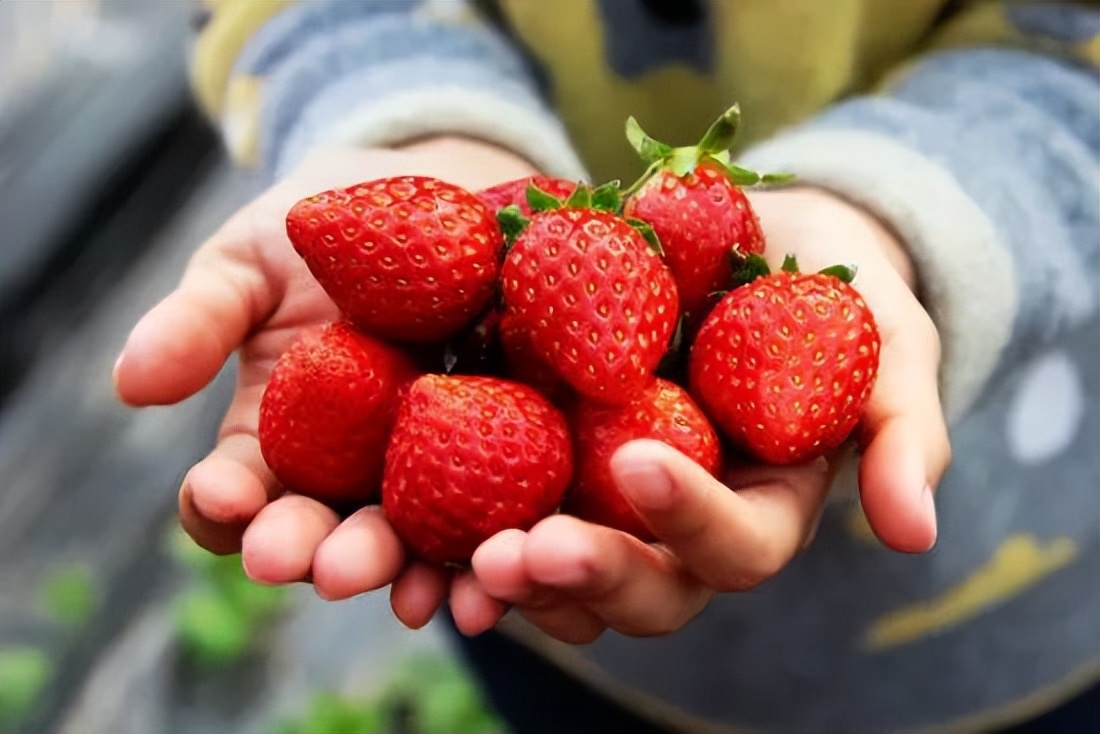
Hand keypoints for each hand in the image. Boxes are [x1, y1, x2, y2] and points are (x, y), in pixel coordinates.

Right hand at [113, 137, 538, 623]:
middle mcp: (343, 471)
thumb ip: (199, 320)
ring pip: (409, 537)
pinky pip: (494, 503)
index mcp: (271, 440)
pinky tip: (497, 561)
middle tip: (313, 567)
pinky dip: (491, 539)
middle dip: (315, 553)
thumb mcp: (248, 265)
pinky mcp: (500, 447)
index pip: (232, 495)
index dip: (220, 505)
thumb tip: (130, 383)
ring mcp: (421, 465)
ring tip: (414, 596)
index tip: (221, 493)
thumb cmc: (317, 231)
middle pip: (323, 532)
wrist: (425, 196)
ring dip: (407, 572)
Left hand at [448, 187, 950, 642]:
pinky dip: (461, 518)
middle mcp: (680, 525)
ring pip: (564, 570)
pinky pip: (502, 503)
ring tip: (456, 557)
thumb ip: (900, 430)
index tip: (640, 464)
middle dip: (583, 574)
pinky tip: (413, 506)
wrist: (753, 247)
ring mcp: (609, 498)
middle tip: (514, 553)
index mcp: (759, 509)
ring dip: (510, 575)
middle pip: (641, 586)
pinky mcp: (550, 456)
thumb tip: (916, 535)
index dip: (690, 520)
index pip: (735, 546)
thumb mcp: (884, 344)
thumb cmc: (831, 295)